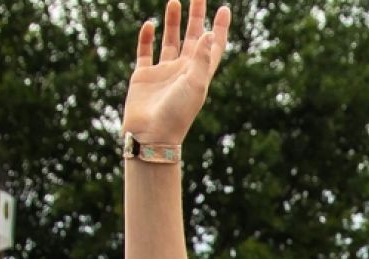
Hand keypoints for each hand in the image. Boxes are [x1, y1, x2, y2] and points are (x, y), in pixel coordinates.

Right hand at [122, 0, 230, 144]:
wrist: (152, 135)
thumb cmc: (177, 114)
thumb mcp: (195, 85)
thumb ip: (203, 59)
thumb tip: (209, 33)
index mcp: (200, 73)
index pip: (214, 46)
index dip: (220, 28)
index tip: (224, 9)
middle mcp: (183, 70)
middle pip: (193, 37)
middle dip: (196, 17)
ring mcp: (163, 73)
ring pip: (170, 41)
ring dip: (173, 22)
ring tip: (174, 1)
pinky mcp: (144, 77)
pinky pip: (145, 53)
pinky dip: (146, 38)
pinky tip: (148, 24)